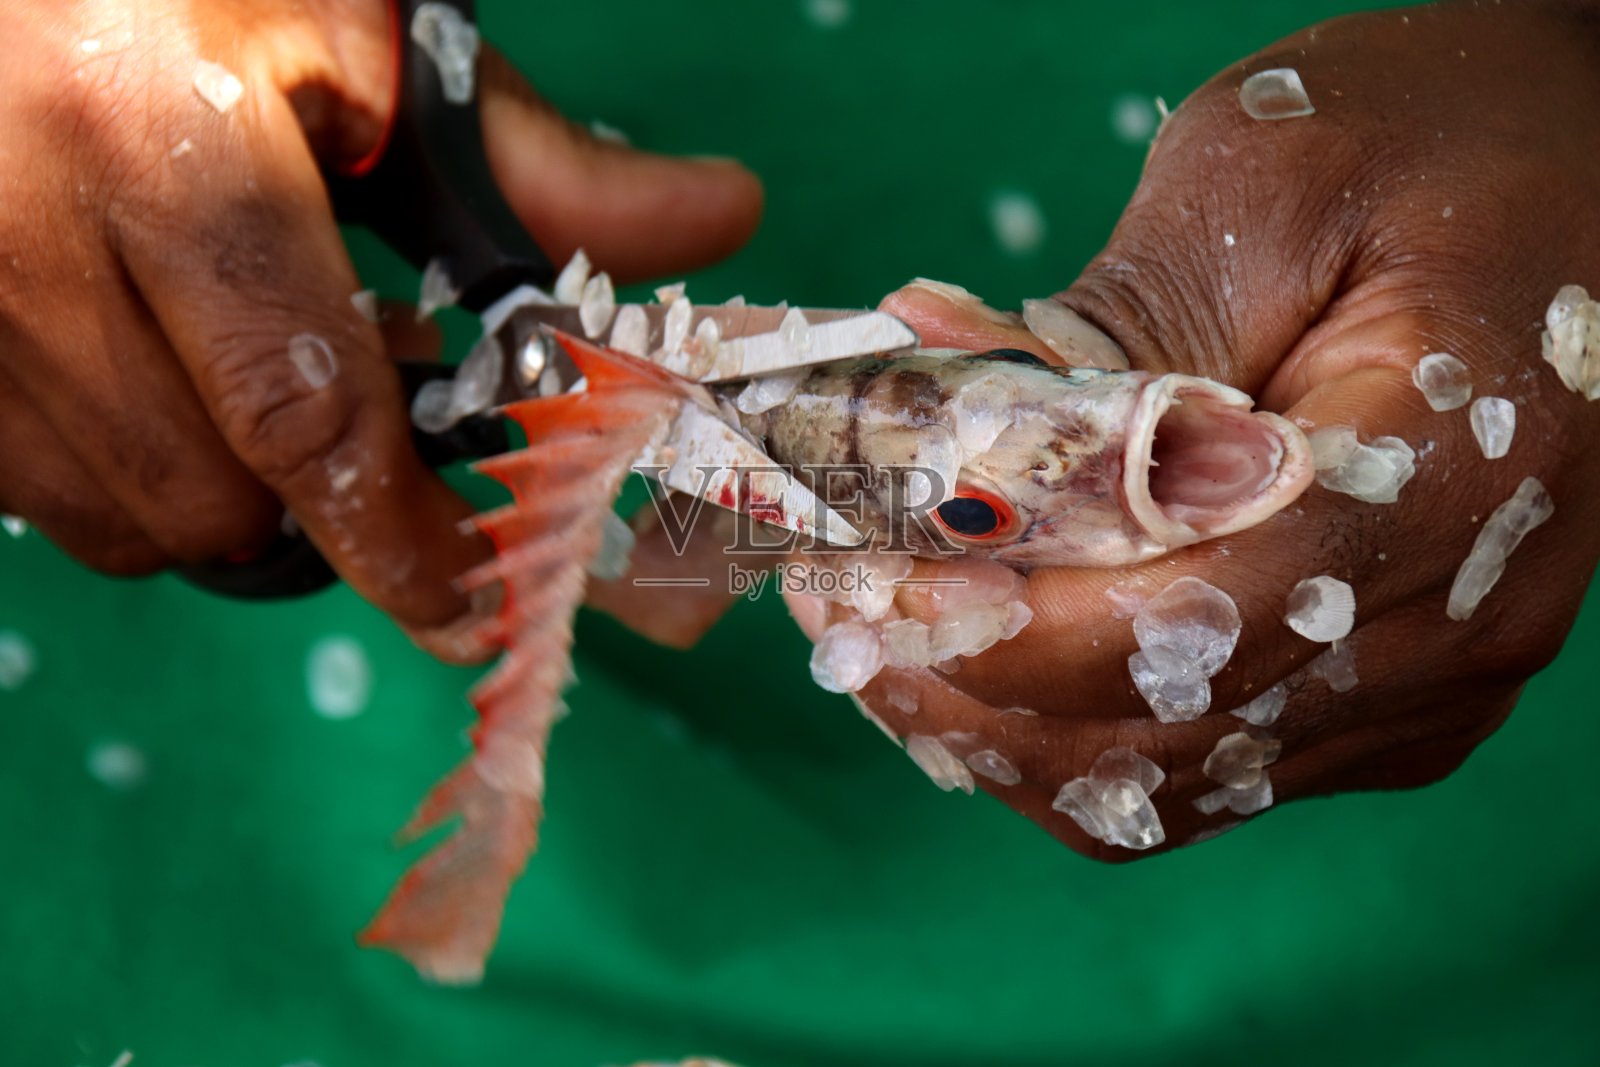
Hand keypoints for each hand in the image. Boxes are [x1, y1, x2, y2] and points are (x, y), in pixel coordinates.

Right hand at [0, 0, 761, 659]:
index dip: (396, 532)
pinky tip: (167, 385)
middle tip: (382, 454)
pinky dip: (133, 477)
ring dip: (228, 498)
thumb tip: (725, 214)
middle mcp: (14, 240)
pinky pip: (39, 493)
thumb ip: (536, 162)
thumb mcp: (370, 46)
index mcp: (148, 142)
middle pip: (210, 501)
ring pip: (119, 519)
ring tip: (266, 391)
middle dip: (323, 517)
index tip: (466, 603)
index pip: (298, 409)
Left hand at [796, 0, 1599, 855]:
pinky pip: (1194, 772)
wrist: (1585, 175)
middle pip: (1161, 732)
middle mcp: (1457, 626)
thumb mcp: (1266, 179)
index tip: (867, 580)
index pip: (1197, 622)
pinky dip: (1063, 734)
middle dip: (968, 685)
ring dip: (997, 724)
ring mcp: (1426, 686)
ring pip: (1163, 785)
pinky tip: (978, 656)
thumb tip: (961, 456)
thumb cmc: (1440, 144)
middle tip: (834, 605)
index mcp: (1449, 480)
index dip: (1010, 625)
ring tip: (880, 630)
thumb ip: (1122, 335)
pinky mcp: (1385, 701)